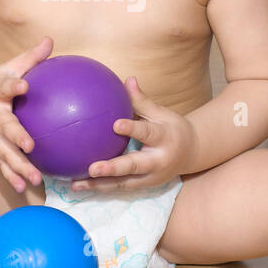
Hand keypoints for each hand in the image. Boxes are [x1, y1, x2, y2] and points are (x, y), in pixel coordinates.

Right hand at [0, 35, 52, 193]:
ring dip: (18, 166)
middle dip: (16, 137)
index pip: (4, 86)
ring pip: (3, 153)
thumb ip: (30, 58)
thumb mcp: (7, 69)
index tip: (24, 85)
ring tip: (34, 177)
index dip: (13, 85)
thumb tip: (51, 40)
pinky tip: (24, 189)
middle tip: (30, 146)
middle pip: (4, 128)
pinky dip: (11, 176)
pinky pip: (1, 165)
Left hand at [72, 76, 198, 192]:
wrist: (191, 153)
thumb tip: (127, 79)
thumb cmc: (171, 127)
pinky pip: (119, 188)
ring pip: (123, 183)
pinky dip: (100, 188)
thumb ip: (142, 100)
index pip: (147, 133)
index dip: (133, 129)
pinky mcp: (143, 187)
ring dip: (99, 185)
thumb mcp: (161, 113)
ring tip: (76, 184)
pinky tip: (79, 185)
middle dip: (113, 169)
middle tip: (92, 169)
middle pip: (134, 167)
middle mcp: (158, 161)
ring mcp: (151, 178)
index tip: (115, 125)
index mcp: (164, 138)